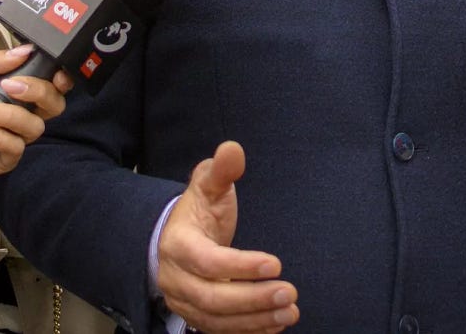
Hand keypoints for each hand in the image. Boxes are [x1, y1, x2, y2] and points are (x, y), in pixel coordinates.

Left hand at [0, 45, 72, 185]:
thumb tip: (24, 49)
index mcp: (14, 93)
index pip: (50, 86)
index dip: (60, 79)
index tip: (54, 72)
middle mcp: (17, 115)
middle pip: (53, 106)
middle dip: (37, 92)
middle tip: (10, 86)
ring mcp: (11, 138)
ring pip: (33, 127)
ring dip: (6, 115)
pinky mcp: (1, 161)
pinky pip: (14, 148)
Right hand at [157, 141, 298, 332]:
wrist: (175, 238)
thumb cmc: (199, 210)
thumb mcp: (207, 185)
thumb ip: (221, 170)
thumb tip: (233, 149)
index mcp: (178, 244)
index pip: (208, 261)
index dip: (240, 266)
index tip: (276, 263)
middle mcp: (176, 279)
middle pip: (213, 298)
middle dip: (253, 299)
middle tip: (289, 293)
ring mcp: (184, 302)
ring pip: (216, 319)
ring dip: (256, 318)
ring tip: (290, 311)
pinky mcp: (196, 316)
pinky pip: (220, 330)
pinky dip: (249, 330)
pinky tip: (277, 324)